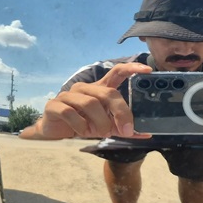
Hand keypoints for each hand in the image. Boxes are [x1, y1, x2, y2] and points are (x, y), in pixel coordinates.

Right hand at [20, 62, 152, 139]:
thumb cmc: (83, 125)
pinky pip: (70, 113)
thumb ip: (124, 128)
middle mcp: (85, 88)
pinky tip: (81, 132)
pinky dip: (80, 126)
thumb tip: (146, 133)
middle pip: (107, 93)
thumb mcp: (107, 128)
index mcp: (99, 89)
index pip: (117, 72)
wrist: (55, 133)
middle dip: (120, 112)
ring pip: (91, 103)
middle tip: (125, 130)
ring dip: (100, 122)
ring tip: (100, 133)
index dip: (131, 68)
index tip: (147, 70)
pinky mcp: (54, 105)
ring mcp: (68, 95)